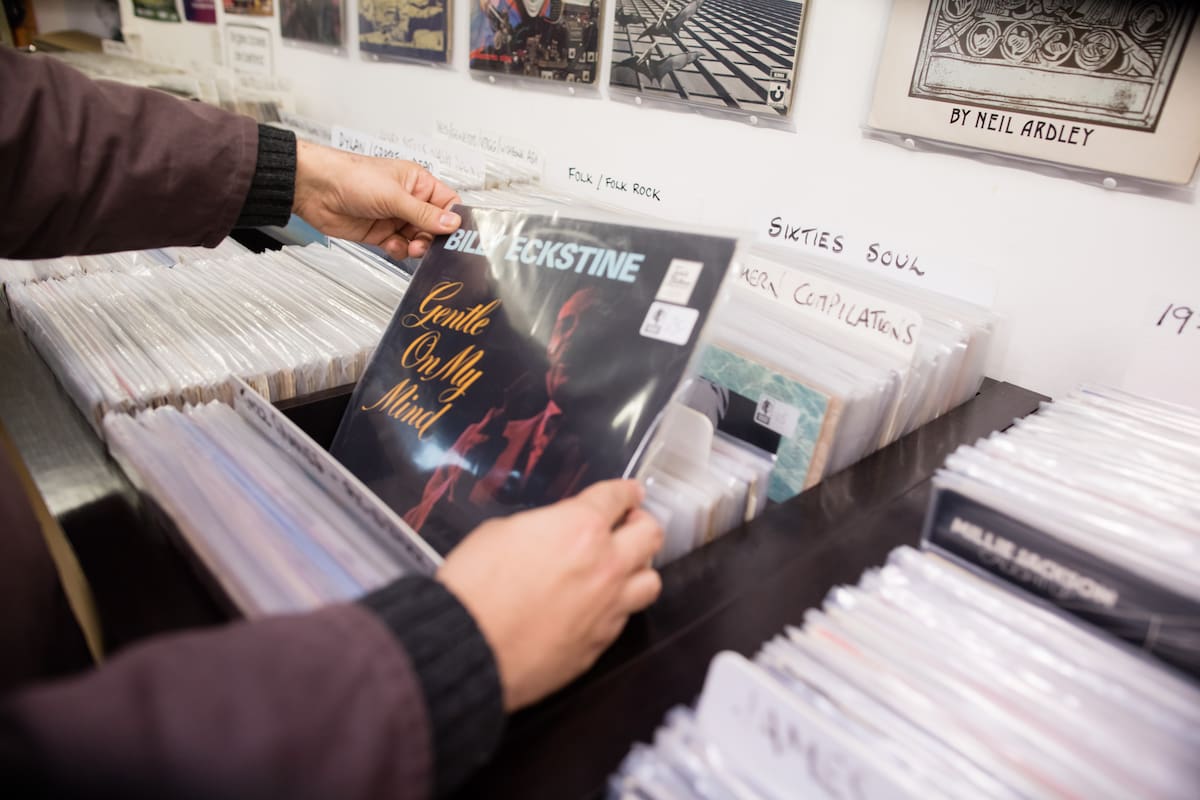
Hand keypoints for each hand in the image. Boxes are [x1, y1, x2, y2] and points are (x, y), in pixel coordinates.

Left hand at [292, 140, 461, 259]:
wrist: (314, 189)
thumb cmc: (350, 176)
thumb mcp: (394, 195)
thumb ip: (424, 213)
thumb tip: (452, 223)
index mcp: (417, 183)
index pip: (447, 203)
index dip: (453, 220)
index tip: (456, 236)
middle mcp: (408, 200)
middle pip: (435, 226)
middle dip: (433, 238)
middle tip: (427, 245)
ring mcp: (394, 217)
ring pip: (418, 239)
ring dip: (417, 247)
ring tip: (410, 247)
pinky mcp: (380, 233)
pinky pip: (399, 247)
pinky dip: (399, 251)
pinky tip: (392, 246)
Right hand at [438, 480, 663, 711]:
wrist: (466, 647)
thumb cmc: (474, 587)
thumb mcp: (500, 531)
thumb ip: (541, 527)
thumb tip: (550, 534)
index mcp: (580, 528)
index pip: (617, 498)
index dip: (627, 492)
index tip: (631, 492)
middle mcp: (605, 565)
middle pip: (651, 535)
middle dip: (642, 524)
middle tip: (630, 525)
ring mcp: (608, 608)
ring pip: (651, 582)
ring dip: (638, 570)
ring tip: (622, 570)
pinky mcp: (599, 644)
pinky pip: (623, 619)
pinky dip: (616, 608)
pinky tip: (596, 607)